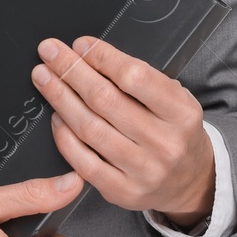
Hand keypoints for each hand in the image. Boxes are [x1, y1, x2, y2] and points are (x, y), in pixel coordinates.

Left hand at [32, 35, 214, 226]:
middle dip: (71, 71)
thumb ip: (139, 78)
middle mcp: (164, 143)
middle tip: (50, 53)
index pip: (135, 77)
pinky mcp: (122, 191)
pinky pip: (83, 161)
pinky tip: (56, 116)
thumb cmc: (174, 130)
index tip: (80, 45)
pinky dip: (64, 136)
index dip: (102, 57)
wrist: (191, 181)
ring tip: (45, 78)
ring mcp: (143, 171)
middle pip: (105, 100)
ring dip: (60, 98)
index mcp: (182, 113)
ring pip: (90, 129)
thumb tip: (88, 56)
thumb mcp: (173, 98)